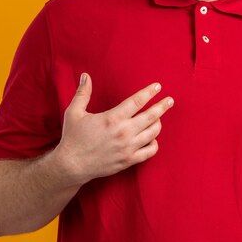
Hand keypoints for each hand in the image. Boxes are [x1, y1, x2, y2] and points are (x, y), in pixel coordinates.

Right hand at [55, 73, 173, 184]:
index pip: (137, 101)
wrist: (71, 166)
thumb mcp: (74, 112)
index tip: (158, 87)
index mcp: (113, 118)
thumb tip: (85, 75)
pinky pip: (150, 151)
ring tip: (159, 118)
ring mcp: (128, 147)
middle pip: (151, 116)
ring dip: (158, 123)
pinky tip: (152, 138)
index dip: (149, 92)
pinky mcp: (129, 160)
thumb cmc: (72, 138)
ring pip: (153, 133)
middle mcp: (124, 132)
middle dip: (163, 106)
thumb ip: (83, 93)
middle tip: (170, 100)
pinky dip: (154, 143)